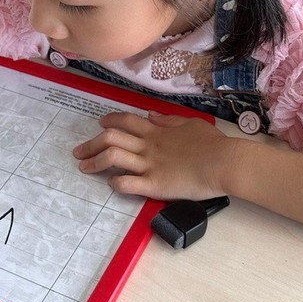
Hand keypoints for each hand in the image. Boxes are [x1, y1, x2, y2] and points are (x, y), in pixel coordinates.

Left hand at [73, 111, 236, 199]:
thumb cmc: (212, 143)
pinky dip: (116, 183)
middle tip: (79, 151)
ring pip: (113, 158)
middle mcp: (148, 146)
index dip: (110, 121)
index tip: (100, 124)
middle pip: (111, 139)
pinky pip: (128, 183)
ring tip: (83, 167)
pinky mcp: (155, 185)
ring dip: (94, 162)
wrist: (223, 163)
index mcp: (156, 131)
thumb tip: (152, 116)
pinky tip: (110, 183)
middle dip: (91, 144)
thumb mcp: (190, 124)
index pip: (126, 121)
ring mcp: (150, 165)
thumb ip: (168, 121)